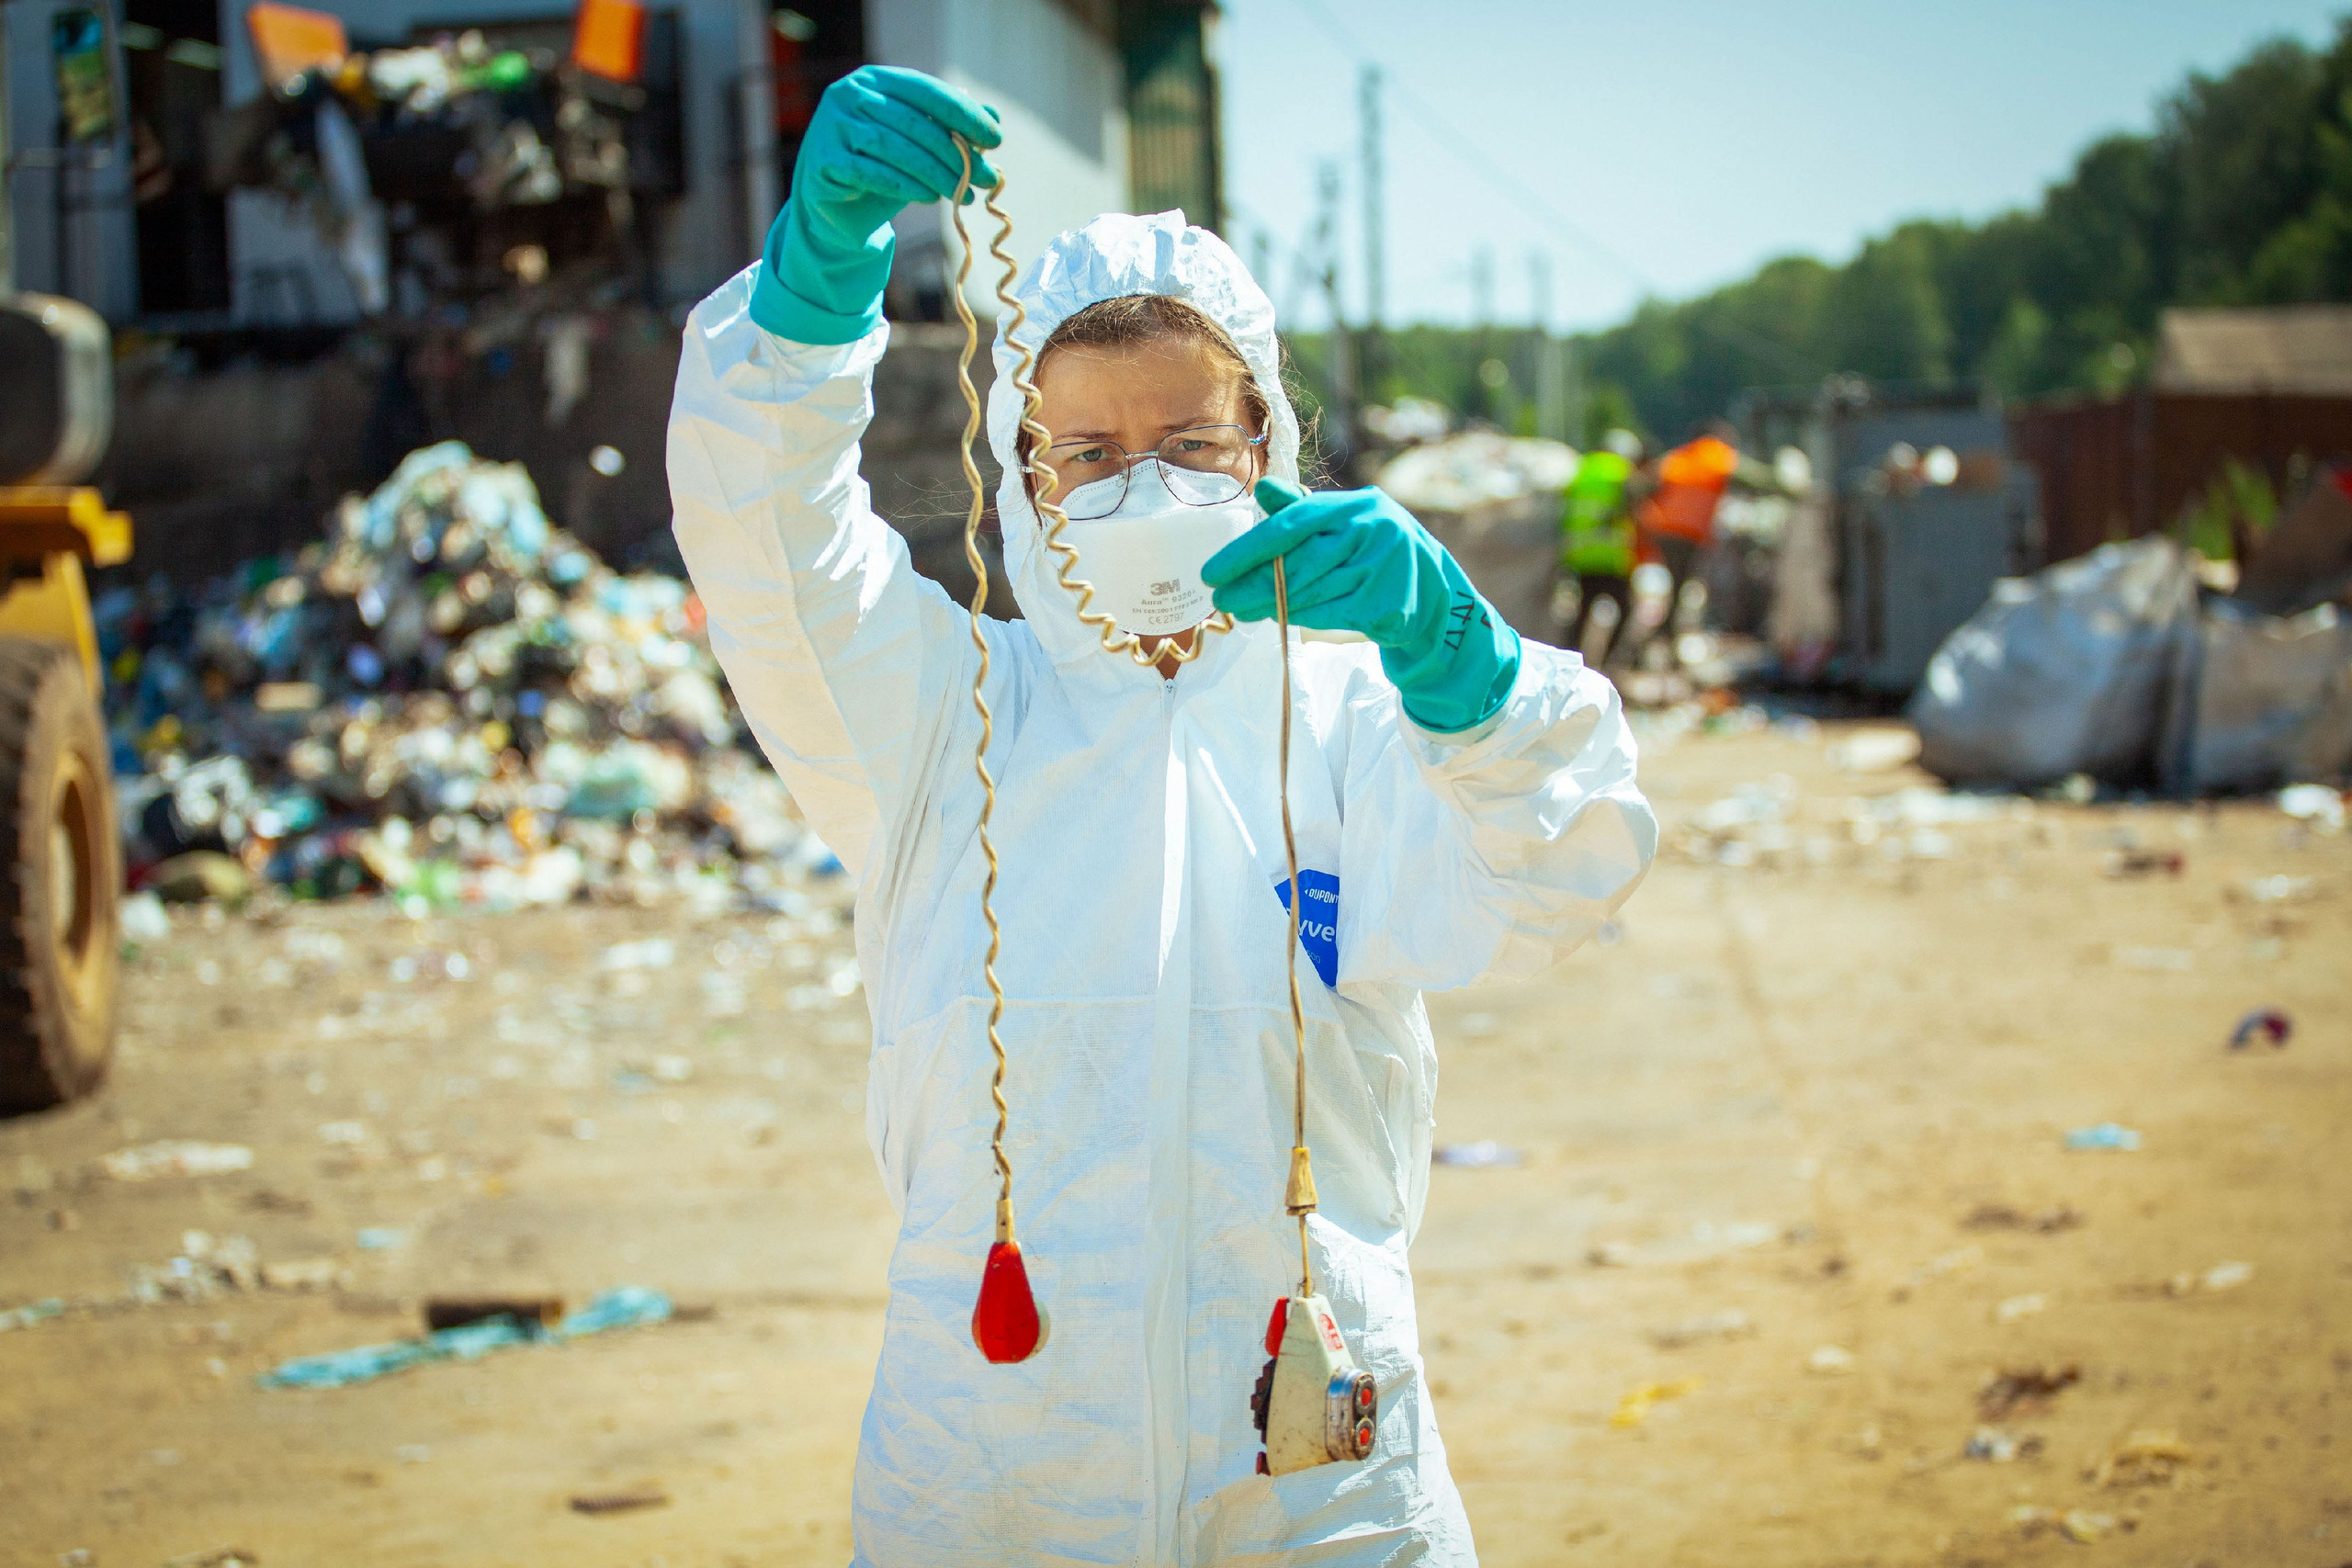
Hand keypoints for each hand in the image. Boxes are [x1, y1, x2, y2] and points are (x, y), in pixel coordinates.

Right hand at [753, 67, 1002, 344]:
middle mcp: (849, 95)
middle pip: (914, 123)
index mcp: (875, 79)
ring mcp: (832, 126)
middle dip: (957, 154)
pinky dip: (905, 185)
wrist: (835, 204)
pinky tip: (930, 197)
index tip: (996, 138)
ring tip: (963, 193)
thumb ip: (951, 126)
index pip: (926, 90)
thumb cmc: (883, 166)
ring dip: (936, 173)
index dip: (964, 113)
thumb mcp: (919, 144)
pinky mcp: (824, 161)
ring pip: (895, 148)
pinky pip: (871, 173)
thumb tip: (994, 116)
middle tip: (986, 178)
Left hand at [1203, 479, 1520, 732]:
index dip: (1247, 550)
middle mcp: (1373, 530)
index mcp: (1356, 505)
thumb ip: (1302, 511)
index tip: (1212, 572)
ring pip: (1308, 594)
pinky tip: (1282, 620)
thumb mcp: (1345, 524)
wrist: (1437, 598)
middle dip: (1252, 585)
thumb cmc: (1375, 556)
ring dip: (1269, 606)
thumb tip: (1261, 493)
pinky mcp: (1387, 605)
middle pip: (1295, 565)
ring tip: (1241, 610)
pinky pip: (1327, 616)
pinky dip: (1302, 620)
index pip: (1291, 525)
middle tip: (1221, 600)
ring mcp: (1383, 569)